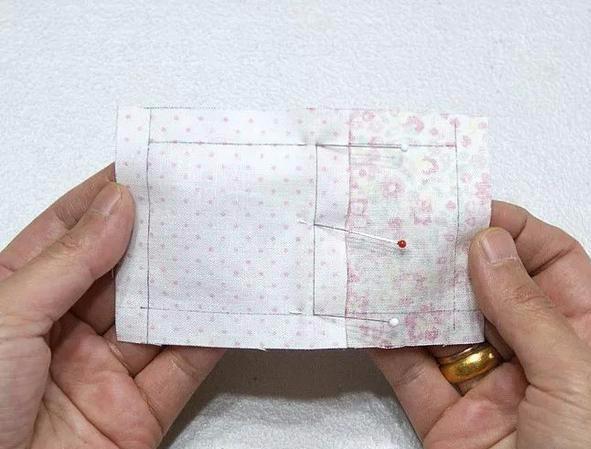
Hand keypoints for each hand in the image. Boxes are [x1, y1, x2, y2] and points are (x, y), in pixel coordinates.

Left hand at [0, 165, 223, 448]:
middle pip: (119, 271)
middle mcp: (61, 331)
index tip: (142, 170)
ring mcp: (102, 371)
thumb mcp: (6, 318)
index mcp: (17, 300)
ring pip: (156, 315)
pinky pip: (183, 365)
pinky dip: (211, 336)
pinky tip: (230, 304)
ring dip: (189, 282)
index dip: (103, 199)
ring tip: (222, 240)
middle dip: (155, 236)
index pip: (65, 234)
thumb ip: (68, 261)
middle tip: (193, 200)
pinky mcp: (139, 410)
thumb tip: (116, 205)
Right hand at [372, 201, 590, 447]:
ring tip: (383, 259)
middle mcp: (534, 357)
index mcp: (583, 339)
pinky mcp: (445, 419)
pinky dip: (385, 343)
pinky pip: (409, 372)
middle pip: (490, 289)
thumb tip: (488, 244)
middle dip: (453, 258)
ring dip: (413, 295)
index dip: (515, 232)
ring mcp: (486, 387)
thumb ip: (528, 311)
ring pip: (444, 327)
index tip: (470, 210)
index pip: (553, 264)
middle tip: (415, 227)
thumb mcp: (576, 379)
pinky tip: (365, 313)